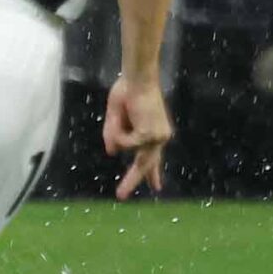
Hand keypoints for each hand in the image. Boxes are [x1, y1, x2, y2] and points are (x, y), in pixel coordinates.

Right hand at [106, 75, 173, 198]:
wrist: (138, 78)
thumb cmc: (128, 91)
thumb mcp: (115, 118)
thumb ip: (113, 136)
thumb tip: (113, 153)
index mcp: (154, 133)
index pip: (154, 159)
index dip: (153, 174)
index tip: (157, 188)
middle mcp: (159, 137)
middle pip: (144, 165)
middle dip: (131, 180)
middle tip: (120, 196)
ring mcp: (157, 137)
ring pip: (126, 148)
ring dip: (116, 132)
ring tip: (123, 112)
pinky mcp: (150, 135)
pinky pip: (124, 143)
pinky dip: (118, 132)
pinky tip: (126, 116)